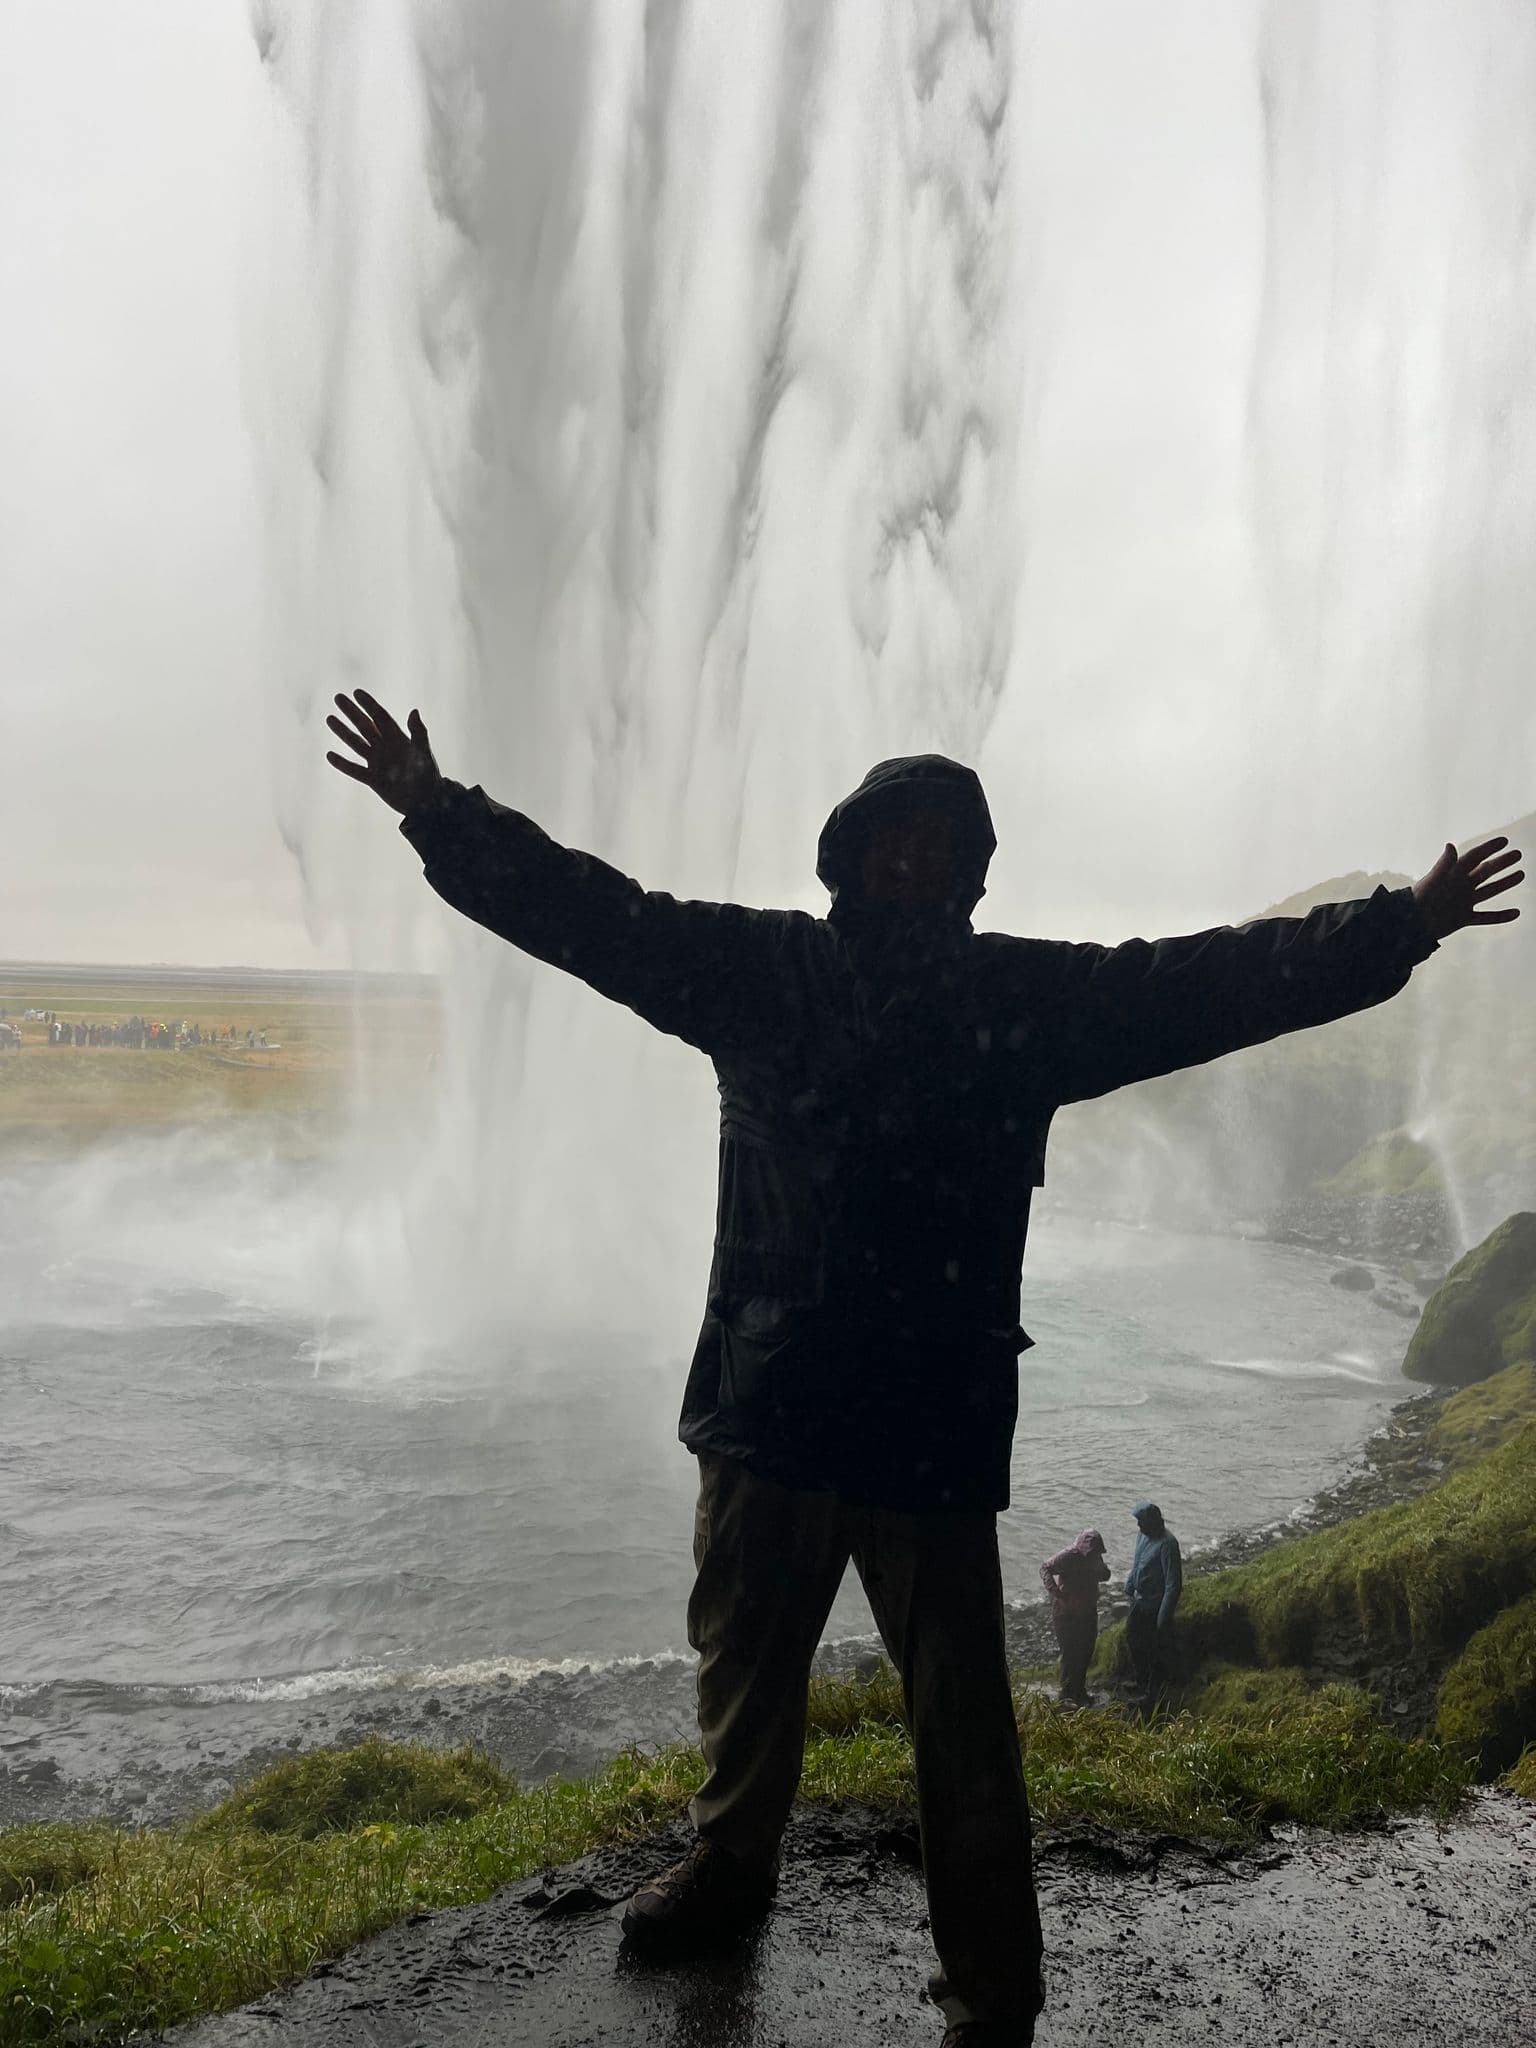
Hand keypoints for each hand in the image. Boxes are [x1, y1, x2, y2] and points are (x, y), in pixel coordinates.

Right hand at [326, 690, 442, 815]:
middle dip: (352, 712)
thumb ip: (418, 732)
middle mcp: (385, 748)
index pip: (380, 717)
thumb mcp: (424, 752)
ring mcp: (377, 763)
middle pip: (365, 726)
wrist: (427, 802)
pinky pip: (354, 770)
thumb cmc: (429, 776)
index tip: (357, 692)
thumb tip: (414, 711)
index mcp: (398, 739)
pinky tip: (329, 755)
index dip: (369, 704)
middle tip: (338, 698)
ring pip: (356, 744)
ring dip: (343, 732)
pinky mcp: (373, 780)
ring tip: (329, 719)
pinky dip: (342, 764)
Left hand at [1412, 836, 1523, 939]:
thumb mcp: (1432, 881)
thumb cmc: (1418, 900)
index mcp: (1453, 874)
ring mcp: (1463, 902)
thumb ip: (1443, 865)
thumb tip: (1451, 845)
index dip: (1488, 848)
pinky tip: (1516, 913)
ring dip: (1505, 883)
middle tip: (1517, 855)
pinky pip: (1486, 917)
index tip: (1504, 840)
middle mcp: (1460, 886)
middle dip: (1501, 863)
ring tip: (1521, 875)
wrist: (1411, 925)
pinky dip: (1500, 916)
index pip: (1474, 857)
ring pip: (1489, 891)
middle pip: (1485, 871)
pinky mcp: (1464, 918)